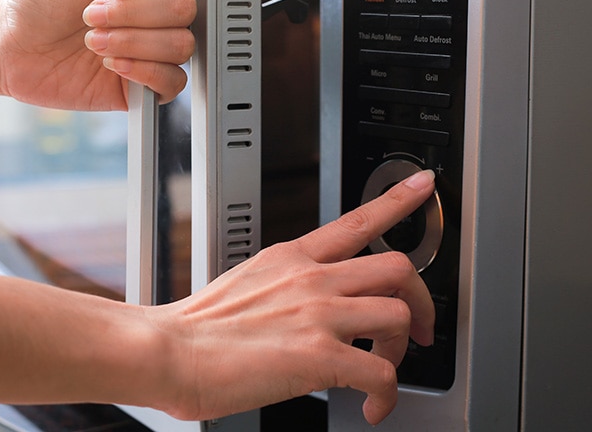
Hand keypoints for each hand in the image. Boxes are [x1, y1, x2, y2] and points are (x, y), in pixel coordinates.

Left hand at [0, 0, 196, 110]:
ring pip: (179, 46)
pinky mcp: (146, 85)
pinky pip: (172, 82)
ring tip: (95, 41)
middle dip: (131, 14)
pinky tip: (113, 65)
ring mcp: (153, 48)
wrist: (14, 48)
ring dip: (130, 43)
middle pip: (184, 9)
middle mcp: (155, 12)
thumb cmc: (40, 0)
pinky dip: (142, 72)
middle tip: (92, 14)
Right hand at [147, 170, 436, 424]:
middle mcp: (313, 278)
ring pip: (399, 315)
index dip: (398, 200)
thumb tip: (304, 304)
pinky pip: (382, 374)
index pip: (357, 220)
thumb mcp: (247, 281)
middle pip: (398, 267)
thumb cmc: (199, 326)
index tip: (422, 185)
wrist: (170, 352)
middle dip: (420, 300)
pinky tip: (371, 407)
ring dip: (402, 350)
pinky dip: (386, 396)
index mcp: (293, 258)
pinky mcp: (319, 356)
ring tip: (382, 371)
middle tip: (419, 329)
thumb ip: (285, 284)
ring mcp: (318, 314)